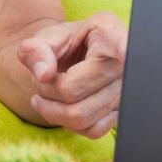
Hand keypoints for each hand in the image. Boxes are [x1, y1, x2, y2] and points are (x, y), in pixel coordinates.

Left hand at [16, 11, 126, 138]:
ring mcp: (125, 89)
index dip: (124, 50)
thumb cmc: (62, 45)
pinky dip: (71, 124)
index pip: (119, 45)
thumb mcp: (45, 38)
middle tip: (40, 81)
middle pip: (76, 90)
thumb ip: (36, 50)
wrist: (74, 58)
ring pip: (83, 116)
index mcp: (107, 32)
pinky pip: (93, 129)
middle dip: (47, 90)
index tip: (126, 52)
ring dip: (53, 111)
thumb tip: (44, 74)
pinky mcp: (121, 112)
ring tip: (44, 95)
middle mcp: (123, 62)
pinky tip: (62, 108)